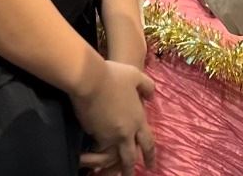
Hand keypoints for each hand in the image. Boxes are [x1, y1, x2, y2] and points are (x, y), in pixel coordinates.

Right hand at [73, 59, 155, 174]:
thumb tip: (152, 97)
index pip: (148, 142)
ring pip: (113, 157)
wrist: (91, 79)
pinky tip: (90, 160)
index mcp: (139, 118)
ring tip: (108, 175)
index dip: (150, 155)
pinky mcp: (94, 135)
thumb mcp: (136, 76)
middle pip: (131, 156)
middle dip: (130, 169)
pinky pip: (98, 150)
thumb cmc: (114, 75)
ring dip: (112, 168)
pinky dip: (95, 157)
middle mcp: (127, 131)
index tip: (151, 166)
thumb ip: (147, 86)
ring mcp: (110, 135)